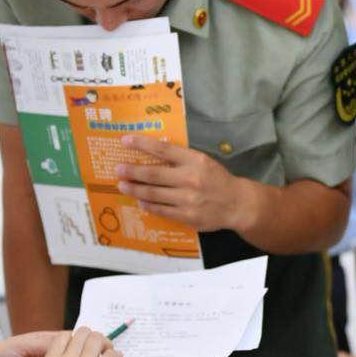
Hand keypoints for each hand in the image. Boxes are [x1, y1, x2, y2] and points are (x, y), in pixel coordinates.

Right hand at [29, 327, 122, 356]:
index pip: (63, 336)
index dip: (74, 338)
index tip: (80, 346)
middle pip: (83, 333)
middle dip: (91, 337)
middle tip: (97, 347)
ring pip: (98, 339)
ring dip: (106, 343)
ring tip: (109, 352)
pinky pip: (111, 356)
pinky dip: (117, 356)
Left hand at [117, 136, 248, 233]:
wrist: (237, 204)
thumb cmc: (217, 179)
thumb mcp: (203, 161)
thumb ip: (181, 158)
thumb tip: (153, 151)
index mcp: (194, 160)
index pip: (162, 149)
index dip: (142, 144)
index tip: (125, 140)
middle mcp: (190, 178)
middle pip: (153, 174)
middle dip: (132, 171)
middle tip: (118, 169)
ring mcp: (187, 199)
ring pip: (153, 194)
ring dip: (135, 189)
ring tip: (123, 185)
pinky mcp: (186, 216)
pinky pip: (161, 210)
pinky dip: (148, 205)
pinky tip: (140, 201)